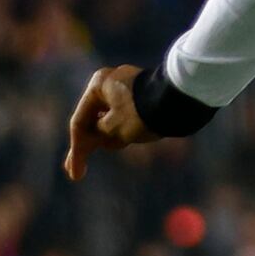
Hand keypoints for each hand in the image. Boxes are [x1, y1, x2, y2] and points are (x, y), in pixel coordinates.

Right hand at [64, 62, 158, 178]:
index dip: (76, 151)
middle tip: (76, 171)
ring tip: (113, 150)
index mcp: (98, 85)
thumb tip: (98, 136)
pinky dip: (120, 131)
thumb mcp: (114, 130)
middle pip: (93, 119)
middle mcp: (110, 81)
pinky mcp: (142, 95)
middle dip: (87, 146)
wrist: (180, 100)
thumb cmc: (143, 113)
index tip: (74, 174)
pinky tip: (122, 143)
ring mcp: (127, 87)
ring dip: (106, 139)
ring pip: (109, 119)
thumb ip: (99, 134)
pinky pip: (124, 116)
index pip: (80, 122)